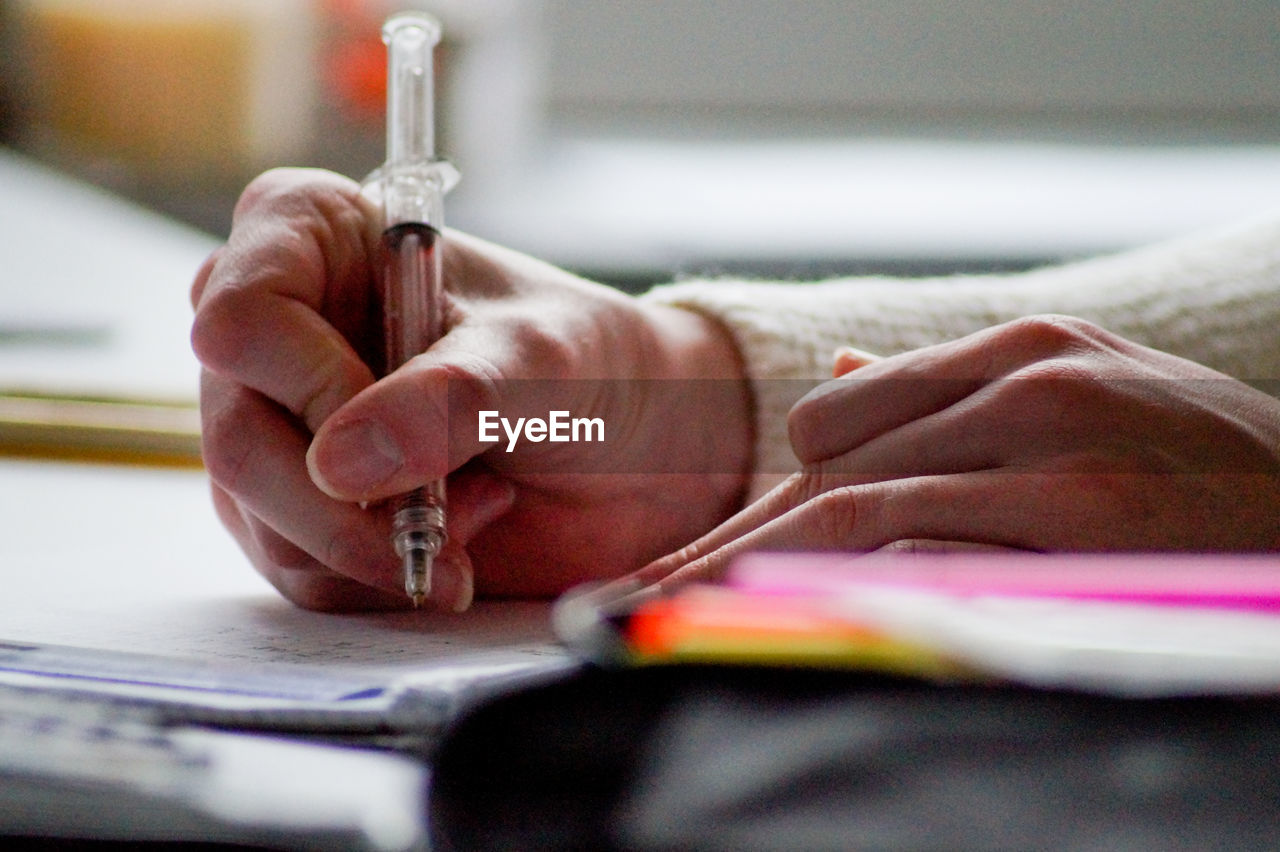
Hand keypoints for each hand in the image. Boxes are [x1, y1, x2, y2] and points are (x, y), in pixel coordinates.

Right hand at [191, 169, 749, 610]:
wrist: (641, 450)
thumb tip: (337, 464)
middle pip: (238, 434)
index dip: (309, 386)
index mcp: (316, 239)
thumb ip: (448, 399)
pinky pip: (299, 568)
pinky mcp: (307, 504)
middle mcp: (283, 329)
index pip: (239, 314)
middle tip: (448, 515)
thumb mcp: (538, 362)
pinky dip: (382, 573)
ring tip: (478, 504)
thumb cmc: (594, 365)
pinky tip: (457, 538)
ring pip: (261, 517)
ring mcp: (287, 422)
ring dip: (378, 541)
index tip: (393, 429)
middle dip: (346, 503)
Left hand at [627, 314, 1279, 589]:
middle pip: (829, 466)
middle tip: (649, 601)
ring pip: (859, 508)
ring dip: (760, 573)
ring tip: (683, 623)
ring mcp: (1054, 449)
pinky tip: (787, 626)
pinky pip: (932, 553)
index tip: (694, 562)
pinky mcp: (1084, 517)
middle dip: (731, 547)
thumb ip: (959, 387)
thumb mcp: (1087, 388)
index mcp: (1014, 349)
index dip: (759, 500)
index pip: (838, 424)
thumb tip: (846, 375)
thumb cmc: (1193, 460)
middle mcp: (1022, 383)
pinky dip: (849, 592)